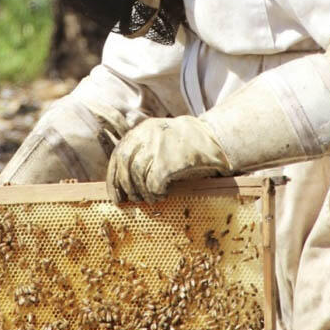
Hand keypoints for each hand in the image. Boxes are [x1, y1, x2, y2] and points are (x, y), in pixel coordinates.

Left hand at [106, 116, 231, 202]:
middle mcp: (147, 134)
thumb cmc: (187, 145)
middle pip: (124, 163)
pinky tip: (162, 195)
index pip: (118, 154)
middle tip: (133, 199)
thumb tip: (121, 181)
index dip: (113, 177)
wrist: (216, 138)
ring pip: (136, 174)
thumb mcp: (161, 138)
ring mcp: (158, 146)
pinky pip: (153, 183)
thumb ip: (142, 150)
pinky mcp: (170, 161)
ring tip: (151, 199)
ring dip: (142, 192)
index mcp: (142, 130)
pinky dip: (155, 193)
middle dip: (124, 185)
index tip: (115, 194)